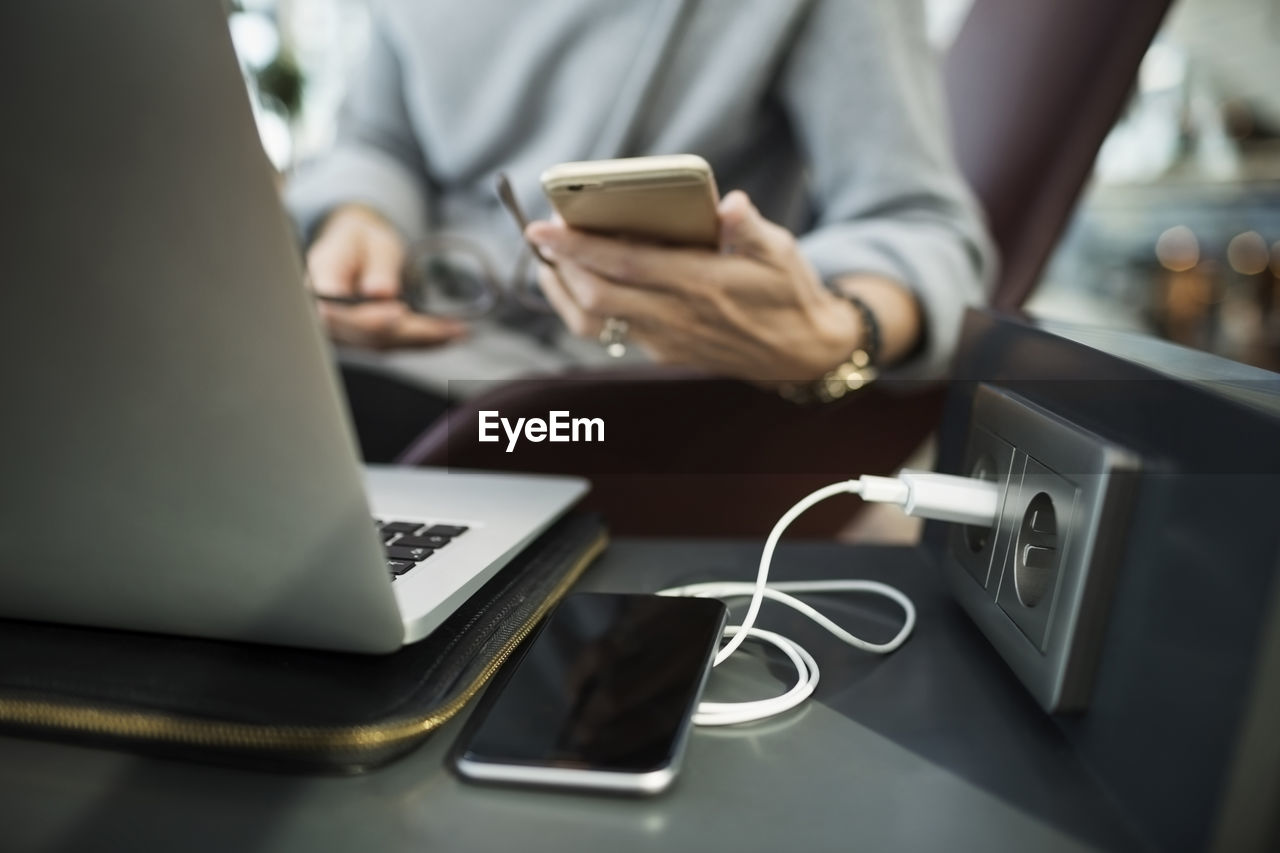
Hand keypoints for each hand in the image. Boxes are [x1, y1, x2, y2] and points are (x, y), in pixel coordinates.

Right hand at [306, 205, 466, 349]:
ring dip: (423, 339)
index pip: (332, 312)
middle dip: (407, 333)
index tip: (398, 312)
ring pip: (383, 344)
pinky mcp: (363, 340)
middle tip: (445, 328)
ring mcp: (343, 332)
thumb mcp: (372, 240)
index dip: (365, 319)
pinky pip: (394, 344)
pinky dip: (425, 341)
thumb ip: (376, 265)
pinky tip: (452, 335)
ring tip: (457, 330)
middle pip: (363, 334)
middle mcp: (325, 314)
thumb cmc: (361, 240)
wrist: (355, 248)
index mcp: (317, 282)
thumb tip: (380, 293)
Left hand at [525, 191, 864, 380]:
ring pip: (596, 321)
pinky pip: (612, 331)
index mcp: (703, 284)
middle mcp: (678, 317)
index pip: (626, 264)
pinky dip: (587, 304)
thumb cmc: (790, 292)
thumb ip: (751, 227)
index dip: (579, 247)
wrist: (803, 354)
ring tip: (549, 261)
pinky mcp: (663, 352)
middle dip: (560, 266)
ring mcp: (666, 340)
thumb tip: (730, 203)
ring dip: (564, 291)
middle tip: (539, 235)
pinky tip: (581, 279)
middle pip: (597, 296)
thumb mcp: (782, 251)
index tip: (542, 227)